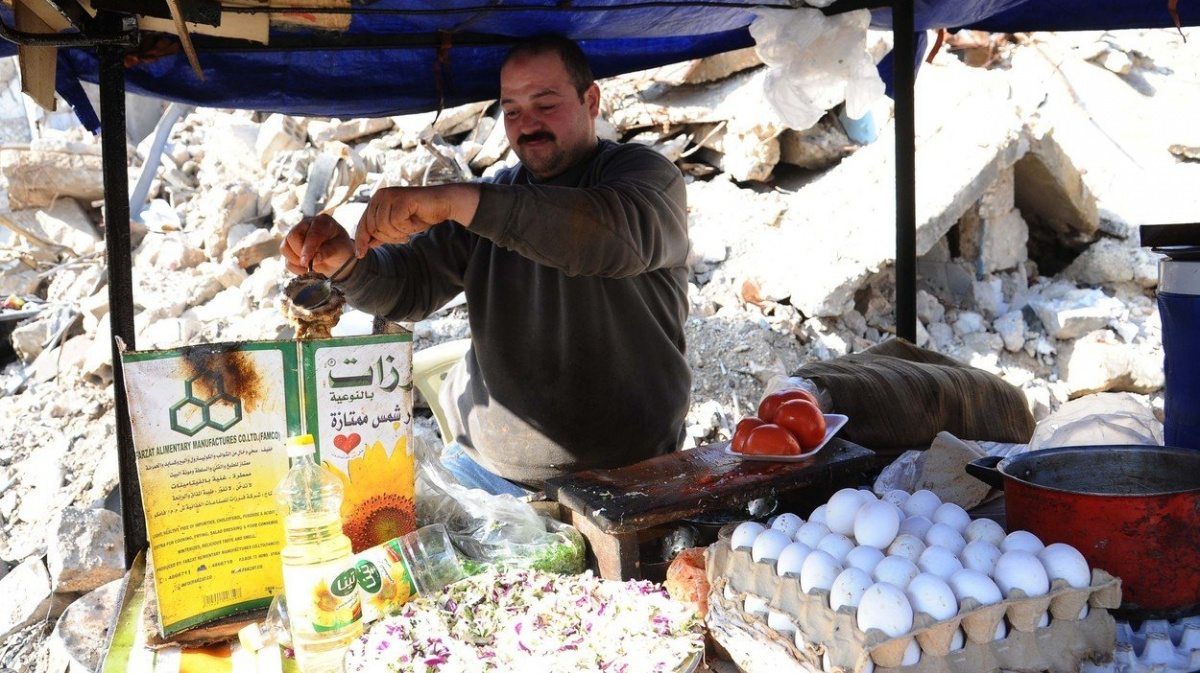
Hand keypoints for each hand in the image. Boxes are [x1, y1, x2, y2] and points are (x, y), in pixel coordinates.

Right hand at [280, 214, 356, 277]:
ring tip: (309, 266)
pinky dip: (294, 267)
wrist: (337, 257)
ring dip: (295, 261)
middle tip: (311, 263)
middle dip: (300, 253)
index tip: (306, 261)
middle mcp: (306, 224)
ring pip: (285, 248)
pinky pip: (286, 259)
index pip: (311, 233)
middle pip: (292, 237)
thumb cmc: (341, 249)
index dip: (308, 248)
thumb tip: (314, 259)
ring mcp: (296, 235)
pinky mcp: (290, 247)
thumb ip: (328, 251)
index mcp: (322, 221)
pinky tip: (305, 270)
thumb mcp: (340, 249)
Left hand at [354, 184, 479, 255]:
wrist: (443, 204)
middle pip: (373, 227)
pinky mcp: (401, 199)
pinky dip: (407, 228)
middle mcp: (381, 195)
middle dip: (388, 238)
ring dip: (398, 234)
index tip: (360, 255)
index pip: (363, 223)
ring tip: (409, 231)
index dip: (362, 240)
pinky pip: (397, 222)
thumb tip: (367, 244)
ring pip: (383, 226)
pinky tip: (414, 225)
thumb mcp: (398, 227)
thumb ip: (383, 232)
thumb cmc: (421, 215)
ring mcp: (391, 195)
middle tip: (404, 238)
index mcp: (377, 200)